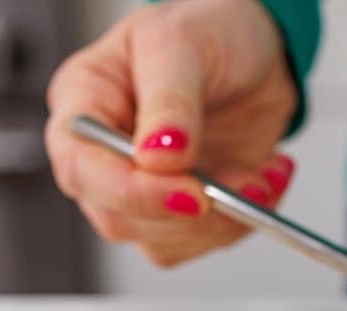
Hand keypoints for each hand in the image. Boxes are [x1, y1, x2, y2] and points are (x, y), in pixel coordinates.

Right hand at [46, 0, 297, 266]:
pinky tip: (265, 180)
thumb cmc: (207, 32)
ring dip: (224, 221)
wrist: (257, 53)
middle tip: (246, 185)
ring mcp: (142, 189)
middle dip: (190, 213)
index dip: (131, 193)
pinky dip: (243, 222)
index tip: (190, 194)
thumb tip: (158, 158)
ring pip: (163, 241)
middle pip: (118, 217)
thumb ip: (170, 100)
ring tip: (264, 176)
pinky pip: (202, 242)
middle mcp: (104, 156)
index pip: (81, 168)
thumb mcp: (182, 43)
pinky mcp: (181, 212)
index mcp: (84, 105)